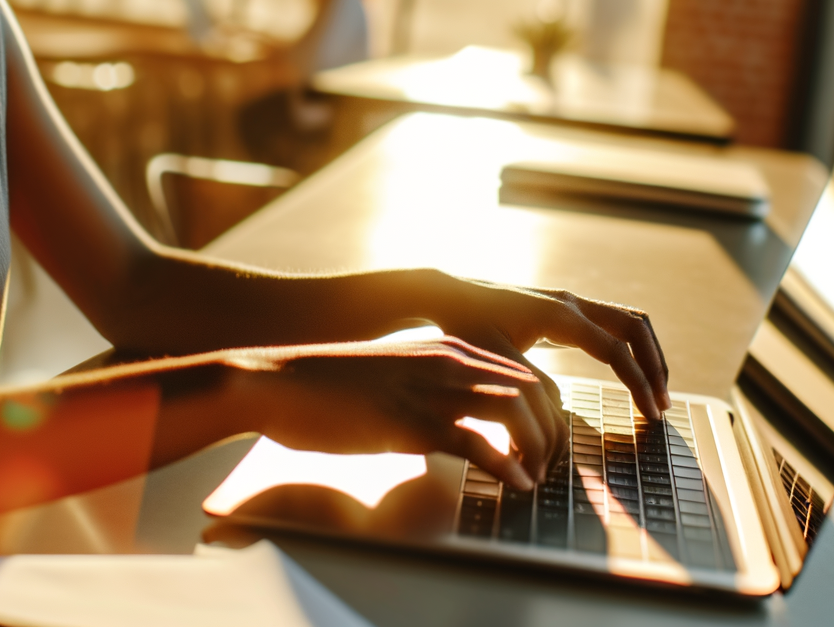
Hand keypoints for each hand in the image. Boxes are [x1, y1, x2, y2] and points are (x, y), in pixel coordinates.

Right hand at [223, 336, 562, 489]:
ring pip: (516, 410)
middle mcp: (448, 363)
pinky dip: (507, 466)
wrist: (280, 382)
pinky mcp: (409, 423)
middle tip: (551, 467)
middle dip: (553, 432)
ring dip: (537, 447)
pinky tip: (515, 484)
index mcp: (449, 350)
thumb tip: (462, 426)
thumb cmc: (332, 388)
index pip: (526, 375)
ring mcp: (430, 391)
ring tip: (537, 477)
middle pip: (532, 391)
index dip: (549, 412)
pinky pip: (477, 442)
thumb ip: (435, 392)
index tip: (548, 445)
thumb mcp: (398, 379)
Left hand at [409, 274, 670, 419]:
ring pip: (628, 322)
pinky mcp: (563, 311)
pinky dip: (629, 349)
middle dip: (655, 366)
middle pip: (635, 327)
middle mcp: (571, 303)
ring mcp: (569, 303)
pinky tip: (629, 376)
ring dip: (647, 355)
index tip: (652, 415)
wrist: (446, 296)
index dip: (638, 384)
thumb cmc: (464, 327)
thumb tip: (562, 416)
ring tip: (655, 393)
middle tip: (662, 406)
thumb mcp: (492, 359)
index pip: (615, 350)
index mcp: (559, 315)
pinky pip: (611, 325)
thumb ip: (528, 385)